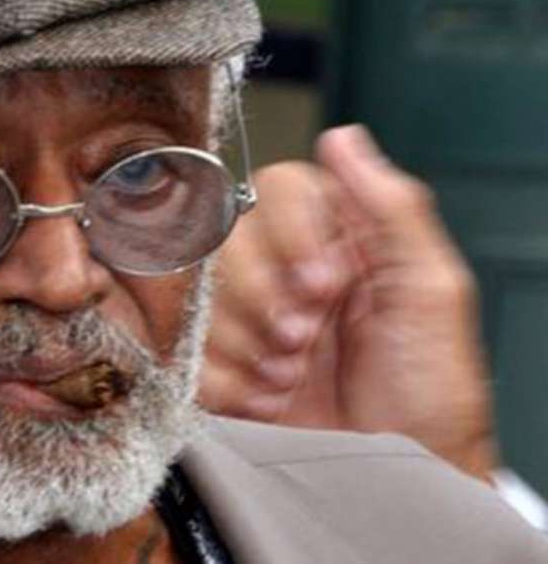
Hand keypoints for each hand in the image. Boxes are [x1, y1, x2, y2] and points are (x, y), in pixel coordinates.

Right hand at [200, 125, 497, 480]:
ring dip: (246, 344)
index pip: (281, 191)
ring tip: (290, 376)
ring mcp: (249, 321)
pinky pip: (188, 353)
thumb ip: (392, 206)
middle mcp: (288, 273)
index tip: (324, 284)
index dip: (292, 236)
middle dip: (265, 298)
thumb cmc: (430, 394)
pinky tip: (266, 401)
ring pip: (202, 295)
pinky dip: (226, 382)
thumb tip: (345, 138)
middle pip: (230, 239)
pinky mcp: (218, 366)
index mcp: (340, 243)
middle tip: (304, 337)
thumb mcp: (433, 291)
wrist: (396, 483)